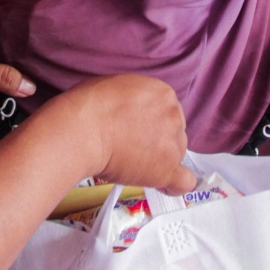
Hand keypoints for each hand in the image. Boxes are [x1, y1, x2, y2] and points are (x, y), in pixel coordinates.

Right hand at [58, 75, 196, 194]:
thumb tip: (133, 111)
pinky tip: (162, 184)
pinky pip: (184, 182)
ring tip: (133, 163)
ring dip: (160, 160)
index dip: (152, 122)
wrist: (85, 129)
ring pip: (176, 156)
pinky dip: (175, 185)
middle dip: (158, 141)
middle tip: (133, 146)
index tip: (138, 129)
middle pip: (175, 133)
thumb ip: (137, 100)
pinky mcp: (166, 170)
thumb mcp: (120, 85)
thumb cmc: (91, 105)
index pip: (167, 112)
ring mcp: (173, 145)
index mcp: (164, 94)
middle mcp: (174, 117)